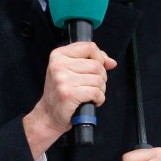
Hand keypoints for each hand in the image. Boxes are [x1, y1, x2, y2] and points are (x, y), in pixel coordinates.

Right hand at [23, 41, 116, 157]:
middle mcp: (58, 65)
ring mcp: (62, 79)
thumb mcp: (70, 70)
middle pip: (97, 65)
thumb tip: (110, 62)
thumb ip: (90, 61)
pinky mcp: (69, 94)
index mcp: (58, 55)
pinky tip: (90, 101)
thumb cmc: (61, 92)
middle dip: (100, 77)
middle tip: (90, 85)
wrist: (49, 114)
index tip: (97, 67)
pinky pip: (97, 92)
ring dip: (100, 90)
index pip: (89, 47)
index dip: (99, 57)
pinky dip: (99, 99)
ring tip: (88, 94)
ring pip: (99, 80)